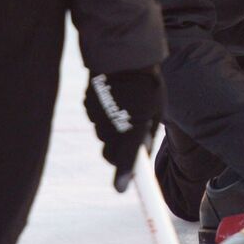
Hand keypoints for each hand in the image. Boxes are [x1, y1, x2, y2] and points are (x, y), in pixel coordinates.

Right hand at [83, 67, 163, 190]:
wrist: (124, 54)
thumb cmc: (147, 84)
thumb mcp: (156, 110)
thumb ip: (148, 134)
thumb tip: (142, 151)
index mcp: (134, 125)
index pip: (127, 158)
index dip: (123, 176)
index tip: (121, 189)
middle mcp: (113, 124)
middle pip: (110, 154)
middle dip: (118, 154)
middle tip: (130, 142)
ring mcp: (98, 116)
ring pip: (102, 136)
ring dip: (112, 132)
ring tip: (125, 110)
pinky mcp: (88, 106)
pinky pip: (95, 120)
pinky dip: (103, 117)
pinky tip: (114, 101)